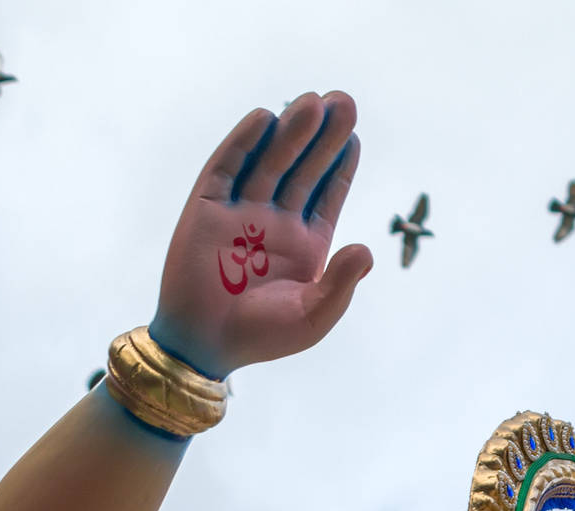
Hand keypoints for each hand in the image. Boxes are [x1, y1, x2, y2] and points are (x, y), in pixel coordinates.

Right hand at [148, 91, 371, 378]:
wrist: (206, 345)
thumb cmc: (264, 337)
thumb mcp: (314, 316)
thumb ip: (341, 283)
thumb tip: (368, 250)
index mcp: (306, 244)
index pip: (327, 194)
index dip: (341, 164)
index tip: (354, 137)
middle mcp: (275, 221)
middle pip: (303, 169)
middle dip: (323, 137)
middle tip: (344, 101)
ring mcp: (241, 212)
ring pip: (270, 163)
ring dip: (291, 132)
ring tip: (312, 102)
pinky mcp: (206, 209)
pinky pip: (227, 169)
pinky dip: (244, 143)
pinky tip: (264, 118)